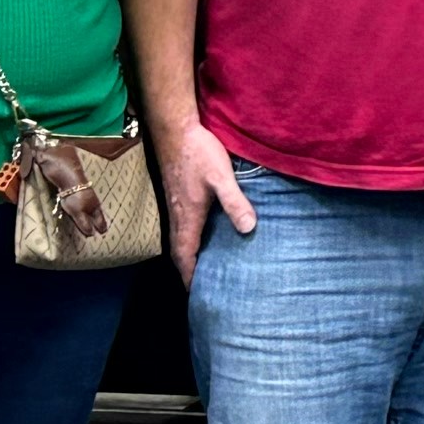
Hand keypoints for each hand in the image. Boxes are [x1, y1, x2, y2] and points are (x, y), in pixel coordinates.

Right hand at [160, 119, 257, 287]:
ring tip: (204, 266)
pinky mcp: (177, 194)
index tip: (197, 293)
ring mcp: (175, 204)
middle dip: (189, 270)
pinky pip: (180, 225)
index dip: (190, 275)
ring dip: (189, 254)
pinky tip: (203, 234)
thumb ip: (235, 202)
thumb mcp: (222, 178)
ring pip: (179, 238)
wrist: (176, 129)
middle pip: (179, 251)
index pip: (184, 256)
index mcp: (187, 217)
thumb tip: (249, 229)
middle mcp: (176, 215)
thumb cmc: (199, 153)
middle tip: (203, 285)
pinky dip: (189, 237)